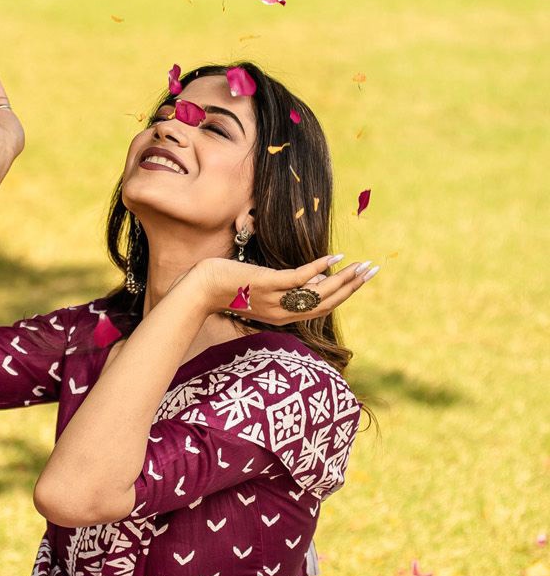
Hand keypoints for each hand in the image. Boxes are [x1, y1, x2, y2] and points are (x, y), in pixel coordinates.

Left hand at [176, 253, 374, 323]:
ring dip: (342, 279)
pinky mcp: (267, 284)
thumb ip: (289, 288)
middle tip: (373, 271)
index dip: (344, 294)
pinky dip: (318, 268)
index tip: (361, 280)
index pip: (321, 308)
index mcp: (283, 317)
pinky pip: (298, 278)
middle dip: (352, 286)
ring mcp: (275, 300)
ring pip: (317, 293)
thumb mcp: (264, 290)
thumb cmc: (230, 287)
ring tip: (362, 266)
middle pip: (326, 302)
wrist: (201, 289)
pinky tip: (334, 258)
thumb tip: (316, 279)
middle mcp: (282, 313)